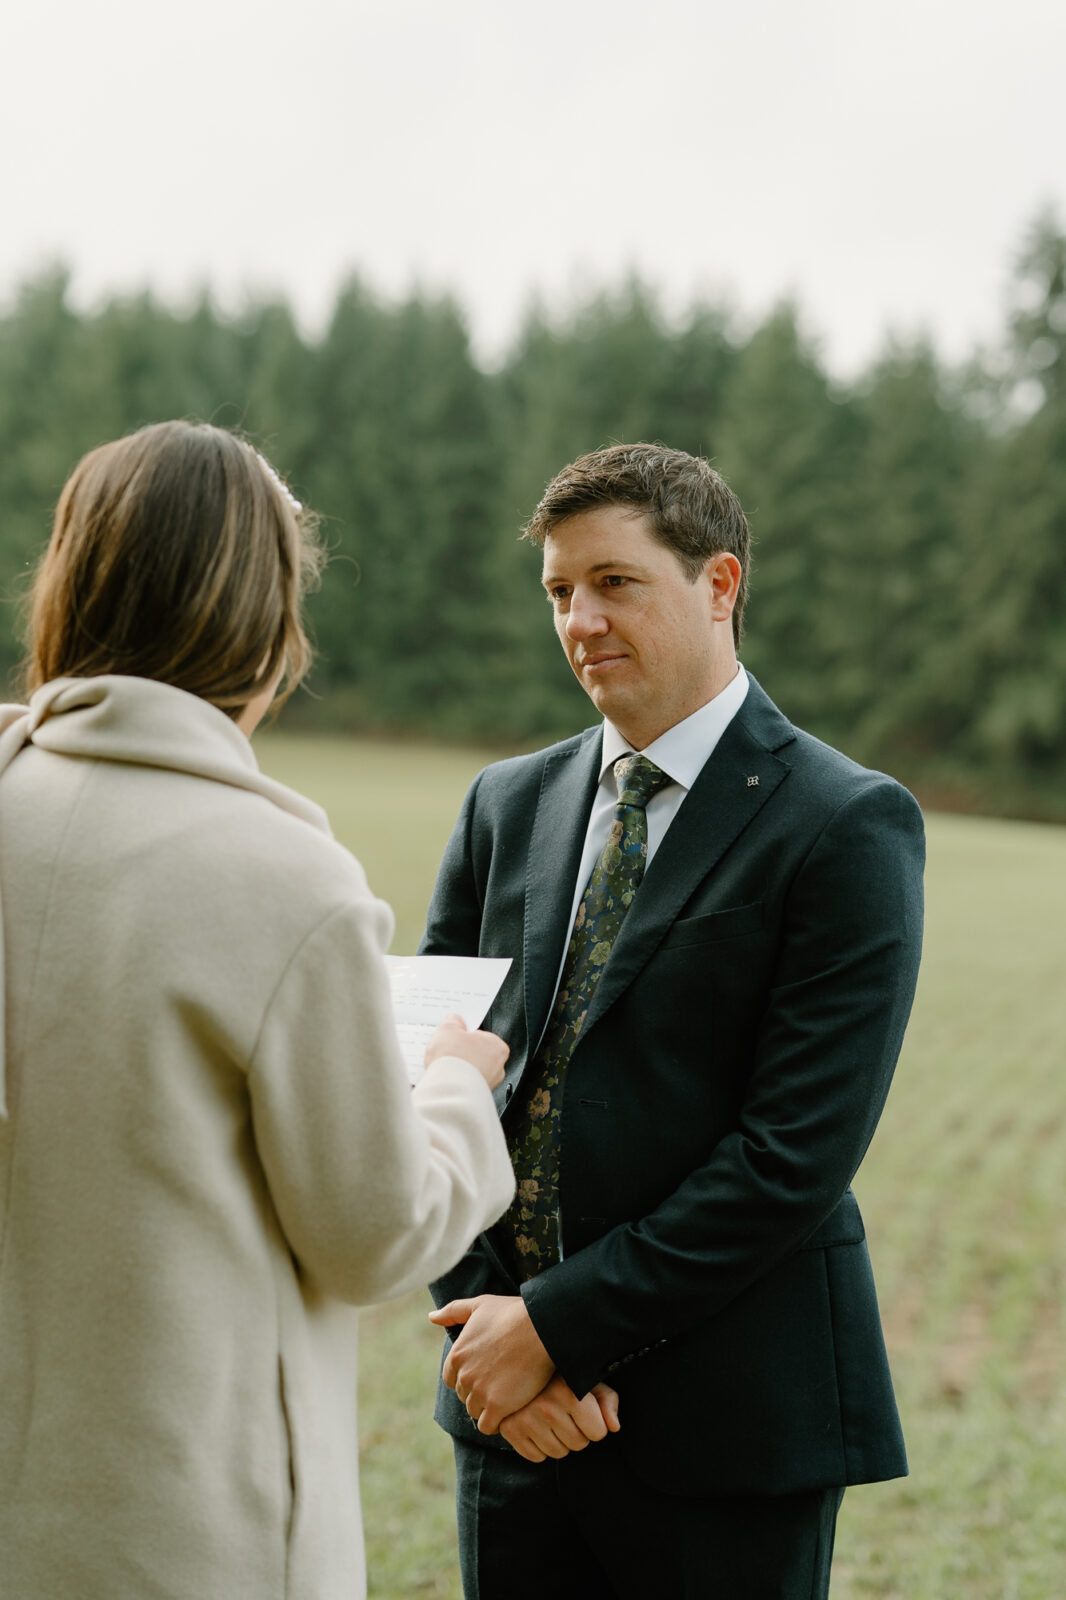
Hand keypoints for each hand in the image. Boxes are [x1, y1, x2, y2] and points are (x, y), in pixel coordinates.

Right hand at [424, 1013, 508, 1087]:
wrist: (448, 1091)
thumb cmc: (454, 1061)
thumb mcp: (448, 1030)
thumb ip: (453, 1022)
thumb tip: (455, 1021)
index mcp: (498, 1047)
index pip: (482, 1036)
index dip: (465, 1035)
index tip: (455, 1035)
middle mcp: (498, 1068)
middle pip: (476, 1054)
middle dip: (462, 1053)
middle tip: (447, 1050)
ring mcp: (488, 1085)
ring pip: (471, 1071)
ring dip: (458, 1069)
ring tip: (443, 1065)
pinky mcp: (476, 1098)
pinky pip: (464, 1086)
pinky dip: (455, 1083)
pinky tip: (444, 1078)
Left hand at [429, 1293, 554, 1432]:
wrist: (541, 1328)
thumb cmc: (513, 1314)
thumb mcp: (480, 1305)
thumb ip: (453, 1311)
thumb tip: (431, 1317)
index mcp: (457, 1355)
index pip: (452, 1379)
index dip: (469, 1377)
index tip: (487, 1372)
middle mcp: (464, 1376)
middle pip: (465, 1396)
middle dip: (480, 1392)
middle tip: (502, 1383)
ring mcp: (479, 1392)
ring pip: (476, 1412)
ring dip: (489, 1408)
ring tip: (508, 1397)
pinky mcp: (497, 1407)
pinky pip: (488, 1426)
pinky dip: (497, 1422)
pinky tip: (511, 1411)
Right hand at [499, 1377, 620, 1462]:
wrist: (521, 1364)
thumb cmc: (562, 1375)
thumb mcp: (588, 1380)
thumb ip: (607, 1401)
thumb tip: (614, 1426)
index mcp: (568, 1391)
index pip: (598, 1433)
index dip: (595, 1424)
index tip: (586, 1411)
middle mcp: (545, 1405)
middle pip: (579, 1444)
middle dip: (578, 1433)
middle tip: (568, 1414)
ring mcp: (524, 1419)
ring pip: (558, 1453)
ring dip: (560, 1441)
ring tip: (553, 1418)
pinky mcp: (509, 1430)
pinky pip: (536, 1457)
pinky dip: (539, 1446)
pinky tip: (538, 1426)